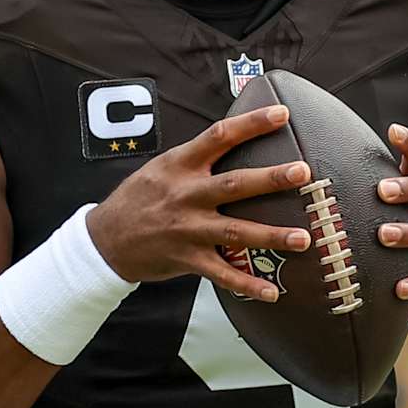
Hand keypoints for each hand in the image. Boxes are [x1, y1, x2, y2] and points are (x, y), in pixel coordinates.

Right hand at [87, 105, 313, 301]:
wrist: (104, 239)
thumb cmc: (139, 198)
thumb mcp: (162, 167)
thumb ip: (197, 158)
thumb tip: (236, 140)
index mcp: (181, 165)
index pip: (220, 136)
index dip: (251, 123)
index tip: (281, 114)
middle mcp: (186, 194)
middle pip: (234, 184)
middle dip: (270, 179)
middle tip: (303, 172)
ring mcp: (188, 228)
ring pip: (235, 231)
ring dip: (271, 236)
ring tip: (303, 238)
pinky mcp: (187, 258)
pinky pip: (222, 274)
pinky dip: (247, 285)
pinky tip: (273, 292)